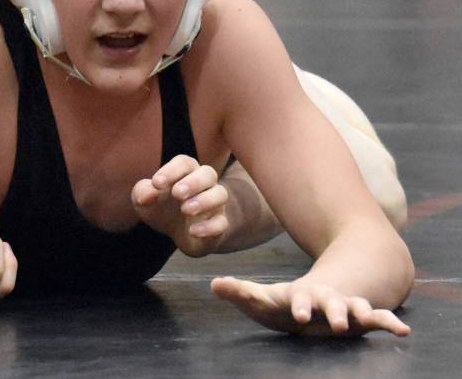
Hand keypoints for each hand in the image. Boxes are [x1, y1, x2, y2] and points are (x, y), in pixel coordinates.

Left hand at [132, 155, 227, 256]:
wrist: (176, 233)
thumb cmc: (160, 207)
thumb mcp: (144, 200)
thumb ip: (142, 193)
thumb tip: (145, 196)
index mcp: (185, 172)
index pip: (184, 163)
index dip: (171, 170)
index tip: (156, 183)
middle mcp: (204, 184)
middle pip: (208, 173)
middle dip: (193, 182)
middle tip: (177, 193)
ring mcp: (214, 203)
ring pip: (220, 194)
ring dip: (204, 201)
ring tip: (185, 210)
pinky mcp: (219, 224)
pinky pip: (222, 223)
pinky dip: (209, 227)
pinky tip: (193, 231)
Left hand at [211, 276, 411, 336]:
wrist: (320, 296)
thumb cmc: (286, 303)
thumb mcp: (263, 299)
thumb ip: (240, 293)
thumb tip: (213, 284)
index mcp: (301, 296)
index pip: (298, 298)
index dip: (298, 304)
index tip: (298, 312)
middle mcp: (325, 298)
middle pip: (330, 303)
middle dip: (333, 311)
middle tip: (336, 322)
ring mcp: (345, 306)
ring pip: (356, 309)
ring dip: (362, 315)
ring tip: (368, 321)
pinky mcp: (362, 317)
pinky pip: (380, 319)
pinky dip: (391, 323)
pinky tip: (403, 331)